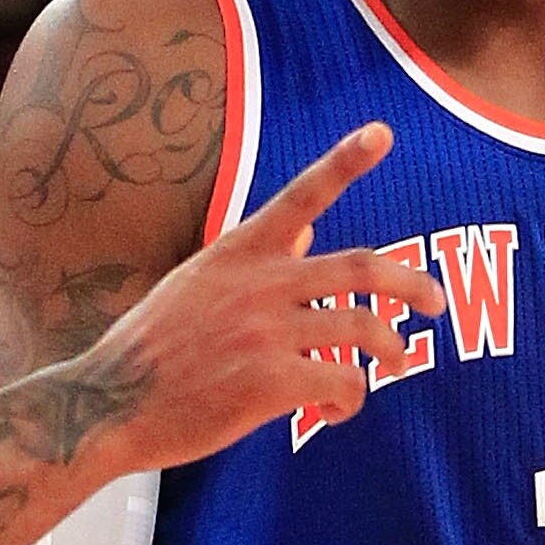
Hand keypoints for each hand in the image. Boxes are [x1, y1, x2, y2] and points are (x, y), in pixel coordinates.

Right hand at [105, 120, 444, 467]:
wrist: (108, 405)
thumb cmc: (150, 352)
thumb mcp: (196, 285)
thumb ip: (254, 258)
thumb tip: (309, 229)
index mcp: (239, 252)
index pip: (302, 196)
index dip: (346, 161)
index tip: (383, 132)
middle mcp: (260, 284)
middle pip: (360, 269)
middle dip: (411, 284)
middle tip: (436, 301)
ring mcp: (267, 333)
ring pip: (363, 329)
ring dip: (391, 349)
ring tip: (397, 363)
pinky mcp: (271, 384)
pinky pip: (342, 383)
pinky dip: (350, 399)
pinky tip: (335, 411)